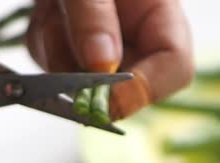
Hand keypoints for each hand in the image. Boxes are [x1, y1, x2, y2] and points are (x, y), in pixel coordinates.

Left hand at [25, 0, 193, 118]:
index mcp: (162, 17)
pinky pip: (54, 65)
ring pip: (80, 81)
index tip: (104, 95)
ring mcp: (104, 48)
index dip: (144, 90)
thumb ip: (95, 16)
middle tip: (63, 34)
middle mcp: (138, 38)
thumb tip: (101, 65)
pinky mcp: (73, 49)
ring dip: (57, 50)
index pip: (175, 69)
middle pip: (122, 86)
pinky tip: (51, 13)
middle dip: (85, 70)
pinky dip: (45, 41)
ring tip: (57, 9)